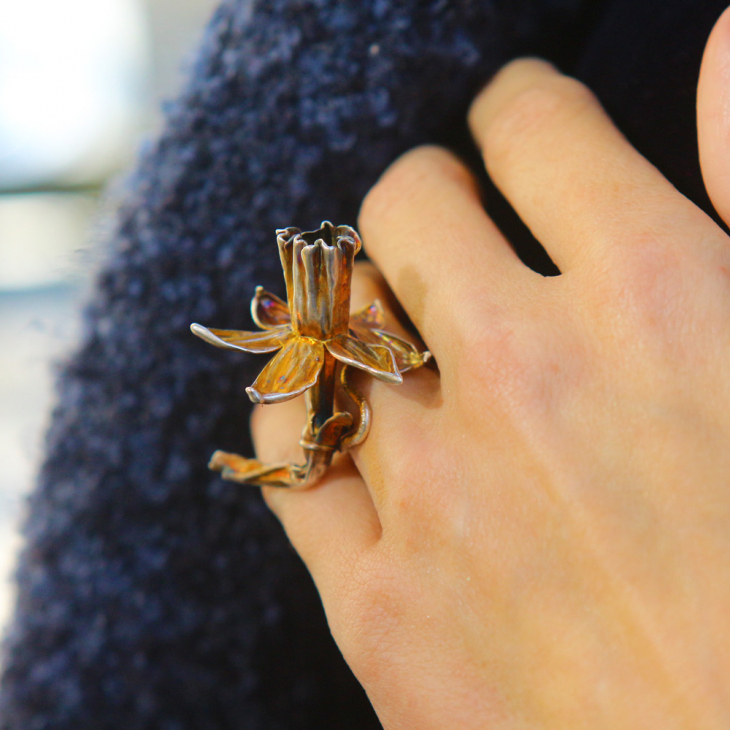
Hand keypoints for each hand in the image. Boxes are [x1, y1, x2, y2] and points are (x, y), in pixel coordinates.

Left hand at [253, 8, 729, 728]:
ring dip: (355, 303)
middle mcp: (525, 385)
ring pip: (331, 332)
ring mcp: (436, 501)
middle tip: (447, 209)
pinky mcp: (384, 612)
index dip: (524, 108)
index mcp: (656, 307)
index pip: (538, 135)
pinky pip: (288, 465)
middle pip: (409, 210)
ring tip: (386, 314)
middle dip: (425, 191)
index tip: (519, 115)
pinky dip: (293, 417)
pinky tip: (320, 413)